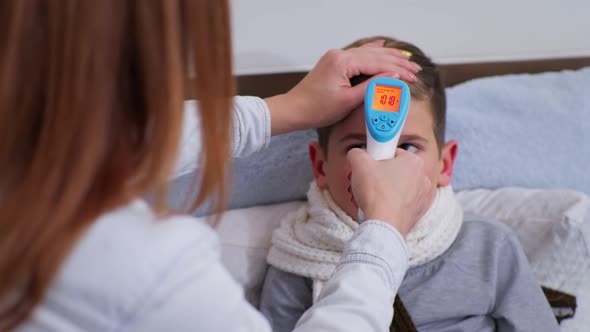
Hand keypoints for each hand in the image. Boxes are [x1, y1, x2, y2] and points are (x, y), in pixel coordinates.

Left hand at [266, 40, 420, 134]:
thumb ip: (372, 87)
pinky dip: (372, 53)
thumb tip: (393, 76)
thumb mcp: (348, 101)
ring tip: (406, 60)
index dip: (398, 70)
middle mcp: (339, 55)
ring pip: (368, 54)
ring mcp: (336, 57)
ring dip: (388, 57)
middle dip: (397, 62)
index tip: (413, 77)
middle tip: (416, 69)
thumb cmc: (317, 109)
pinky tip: (382, 46)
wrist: (295, 109)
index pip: (378, 63)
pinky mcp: (334, 62)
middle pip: (375, 55)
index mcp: (343, 62)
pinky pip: (358, 54)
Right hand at [347, 148, 430, 236]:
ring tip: (374, 196)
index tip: (371, 164)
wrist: (384, 225)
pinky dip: (392, 203)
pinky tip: (381, 207)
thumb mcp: (359, 163)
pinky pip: (402, 202)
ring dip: (387, 189)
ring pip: (400, 186)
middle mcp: (423, 177)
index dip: (378, 157)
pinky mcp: (418, 211)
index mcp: (413, 161)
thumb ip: (356, 153)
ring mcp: (423, 196)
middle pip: (397, 169)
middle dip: (382, 174)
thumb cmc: (376, 193)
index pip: (393, 152)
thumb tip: (355, 154)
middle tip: (370, 180)